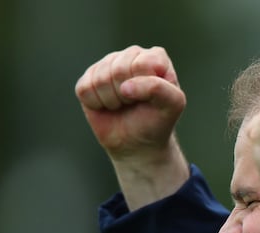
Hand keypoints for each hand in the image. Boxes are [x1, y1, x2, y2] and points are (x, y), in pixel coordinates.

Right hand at [75, 45, 188, 209]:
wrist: (139, 147)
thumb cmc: (159, 125)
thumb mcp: (173, 106)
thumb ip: (161, 90)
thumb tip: (126, 87)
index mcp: (156, 59)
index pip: (145, 59)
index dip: (146, 84)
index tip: (153, 102)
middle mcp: (131, 58)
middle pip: (120, 66)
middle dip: (128, 92)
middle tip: (135, 107)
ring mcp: (107, 69)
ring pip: (101, 76)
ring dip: (113, 99)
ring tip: (123, 109)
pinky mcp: (88, 83)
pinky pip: (86, 87)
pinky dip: (97, 103)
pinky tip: (108, 109)